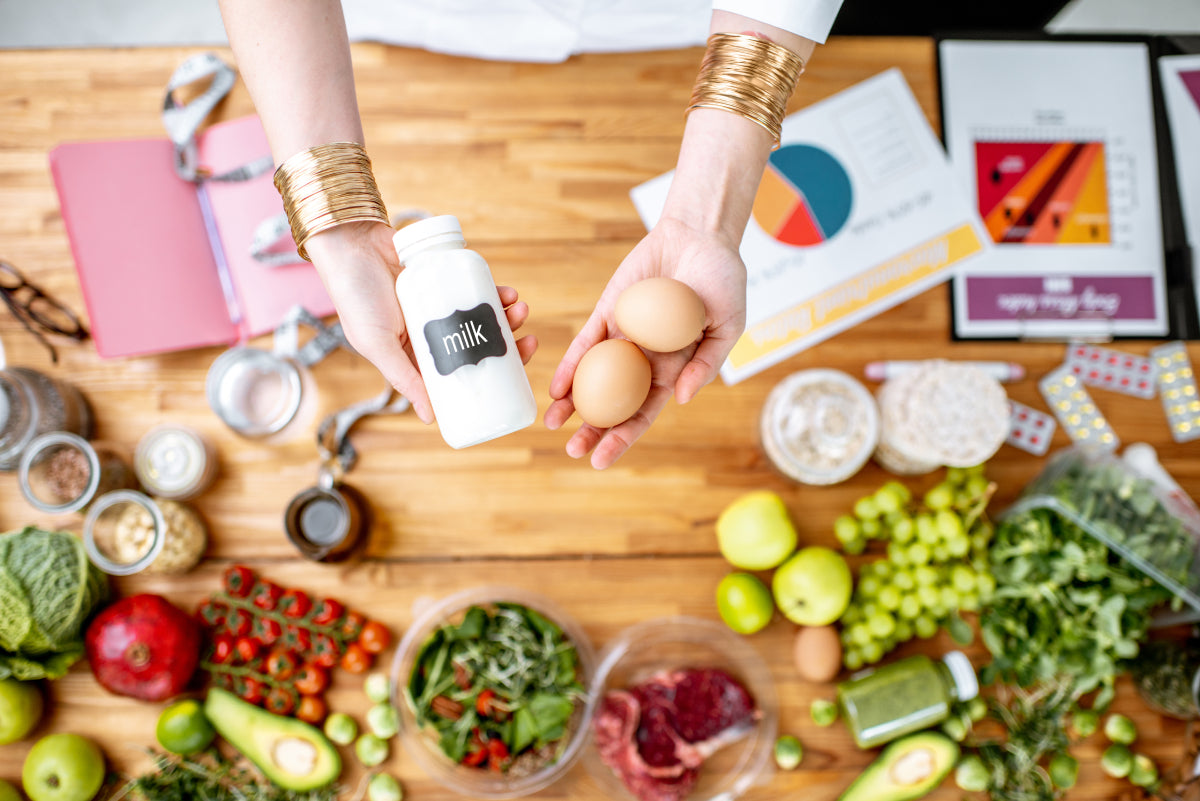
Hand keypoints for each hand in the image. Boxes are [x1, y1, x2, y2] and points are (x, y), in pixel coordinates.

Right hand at [306, 221, 537, 424]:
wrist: (349, 244)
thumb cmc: (354, 298)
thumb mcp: (377, 345)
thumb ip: (404, 379)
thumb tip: (431, 418)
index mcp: (416, 356)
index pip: (461, 371)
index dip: (491, 370)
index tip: (517, 369)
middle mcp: (431, 333)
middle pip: (478, 343)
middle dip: (507, 342)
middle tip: (528, 338)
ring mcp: (440, 304)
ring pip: (481, 315)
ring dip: (506, 315)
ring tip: (520, 308)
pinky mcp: (444, 277)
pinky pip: (475, 287)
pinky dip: (494, 290)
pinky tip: (507, 292)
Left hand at [546, 216, 746, 468]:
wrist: (700, 236)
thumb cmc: (723, 281)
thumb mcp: (728, 325)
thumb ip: (707, 363)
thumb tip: (680, 398)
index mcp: (674, 370)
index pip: (643, 413)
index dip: (622, 438)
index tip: (600, 460)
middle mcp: (644, 361)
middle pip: (613, 404)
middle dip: (592, 430)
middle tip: (570, 450)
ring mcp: (623, 337)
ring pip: (592, 379)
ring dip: (572, 403)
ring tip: (551, 424)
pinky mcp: (608, 313)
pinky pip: (585, 343)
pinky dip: (570, 365)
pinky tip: (555, 386)